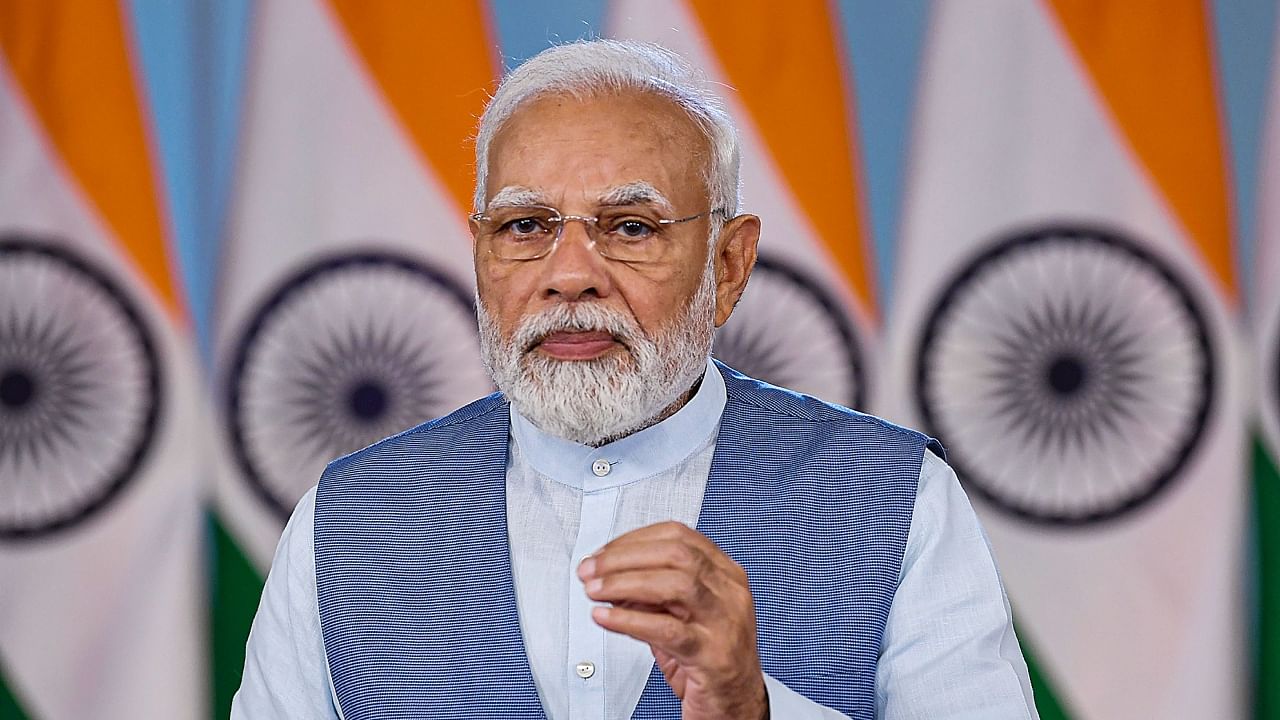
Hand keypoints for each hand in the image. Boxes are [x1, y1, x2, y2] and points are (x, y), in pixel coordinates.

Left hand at [577, 521, 767, 719]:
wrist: (736, 709)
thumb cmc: (710, 661)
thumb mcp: (682, 617)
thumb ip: (652, 594)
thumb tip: (610, 577)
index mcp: (726, 575)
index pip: (678, 536)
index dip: (634, 540)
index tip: (603, 553)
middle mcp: (730, 594)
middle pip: (675, 554)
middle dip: (624, 557)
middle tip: (591, 570)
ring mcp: (726, 624)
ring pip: (675, 584)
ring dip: (624, 583)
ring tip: (595, 591)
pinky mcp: (714, 656)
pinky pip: (667, 630)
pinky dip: (630, 620)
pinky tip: (607, 618)